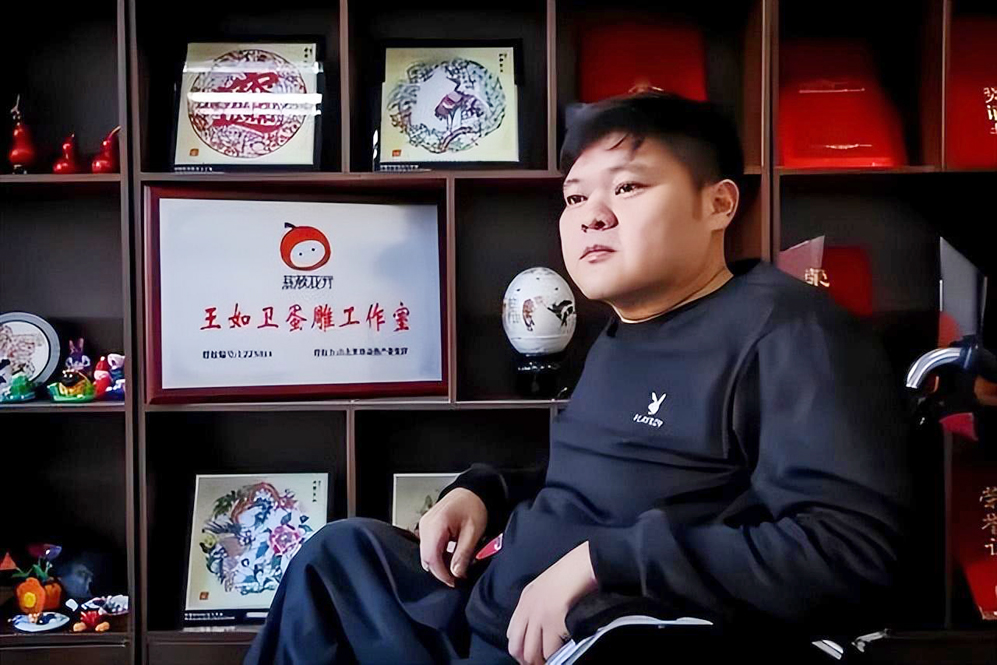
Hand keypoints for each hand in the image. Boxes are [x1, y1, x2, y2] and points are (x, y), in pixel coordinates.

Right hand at [417, 488, 486, 587]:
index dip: (442, 574)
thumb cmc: (473, 506)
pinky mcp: (428, 527)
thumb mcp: (473, 532)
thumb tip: (456, 573)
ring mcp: (425, 525)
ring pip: (427, 553)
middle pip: (427, 557)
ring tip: (456, 567)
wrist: (472, 491)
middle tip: (457, 578)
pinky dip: (439, 554)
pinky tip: (451, 556)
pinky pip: (429, 546)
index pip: (431, 558)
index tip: (454, 582)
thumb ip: (463, 554)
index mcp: (435, 525)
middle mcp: (426, 525)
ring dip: (440, 563)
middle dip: (441, 570)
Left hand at [507, 541, 598, 664]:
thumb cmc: (572, 573)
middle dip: (528, 661)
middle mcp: (528, 610)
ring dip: (542, 661)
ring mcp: (540, 617)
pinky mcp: (554, 623)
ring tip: (554, 661)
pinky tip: (564, 652)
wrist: (586, 565)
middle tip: (541, 664)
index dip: (520, 651)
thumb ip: (537, 606)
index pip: (512, 635)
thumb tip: (539, 631)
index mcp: (525, 600)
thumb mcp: (545, 587)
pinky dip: (556, 656)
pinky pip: (551, 651)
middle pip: (517, 648)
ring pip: (532, 654)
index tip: (532, 657)